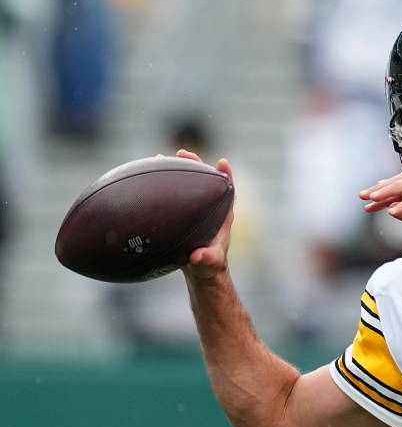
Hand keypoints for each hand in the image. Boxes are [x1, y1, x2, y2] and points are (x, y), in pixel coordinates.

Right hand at [175, 149, 234, 279]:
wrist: (200, 273)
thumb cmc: (209, 267)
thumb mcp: (209, 264)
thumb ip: (206, 259)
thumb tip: (197, 256)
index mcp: (222, 217)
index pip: (227, 192)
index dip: (226, 176)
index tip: (222, 163)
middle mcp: (210, 209)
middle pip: (206, 181)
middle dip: (198, 165)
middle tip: (184, 153)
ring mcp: (197, 210)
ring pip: (190, 186)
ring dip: (180, 170)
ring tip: (164, 157)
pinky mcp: (183, 215)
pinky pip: (175, 196)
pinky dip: (165, 186)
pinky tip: (148, 177)